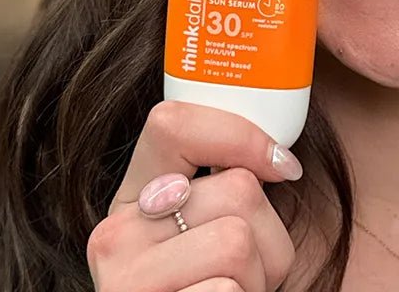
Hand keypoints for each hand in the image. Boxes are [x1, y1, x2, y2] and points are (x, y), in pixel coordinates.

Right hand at [86, 100, 302, 291]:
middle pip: (237, 190)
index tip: (282, 168)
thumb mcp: (212, 225)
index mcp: (137, 195)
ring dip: (263, 275)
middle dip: (270, 234)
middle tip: (247, 268)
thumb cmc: (221, 284)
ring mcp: (124, 282)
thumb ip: (223, 185)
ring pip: (239, 241)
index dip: (241, 136)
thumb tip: (283, 161)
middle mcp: (116, 233)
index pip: (173, 123)